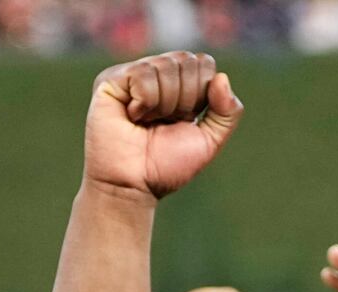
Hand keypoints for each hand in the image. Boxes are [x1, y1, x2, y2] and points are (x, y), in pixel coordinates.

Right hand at [84, 52, 240, 200]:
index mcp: (179, 83)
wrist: (133, 185)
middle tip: (164, 122)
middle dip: (184, 99)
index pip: (203, 63)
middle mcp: (156, 74)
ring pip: (165, 66)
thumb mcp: (209, 141)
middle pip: (186, 61)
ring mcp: (132, 74)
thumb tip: (221, 77)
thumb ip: (227, 112)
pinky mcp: (110, 80)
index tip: (184, 120)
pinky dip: (144, 102)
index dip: (200, 93)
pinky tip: (132, 117)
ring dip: (163, 104)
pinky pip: (142, 74)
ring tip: (146, 122)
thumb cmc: (165, 166)